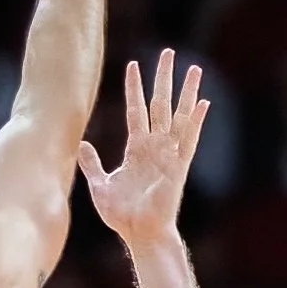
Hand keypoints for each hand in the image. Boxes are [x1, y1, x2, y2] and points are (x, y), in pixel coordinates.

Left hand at [79, 52, 208, 248]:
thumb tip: (82, 143)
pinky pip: (190, 140)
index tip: (134, 65)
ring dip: (187, 92)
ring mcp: (169, 155)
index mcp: (136, 149)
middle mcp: (155, 147)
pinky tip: (204, 103)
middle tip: (168, 52)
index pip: (136, 110)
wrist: (140, 234)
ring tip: (194, 68)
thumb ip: (92, 164)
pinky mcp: (179, 167)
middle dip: (163, 78)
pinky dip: (197, 122)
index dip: (134, 88)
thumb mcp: (100, 185)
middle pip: (160, 104)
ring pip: (179, 116)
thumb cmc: (122, 215)